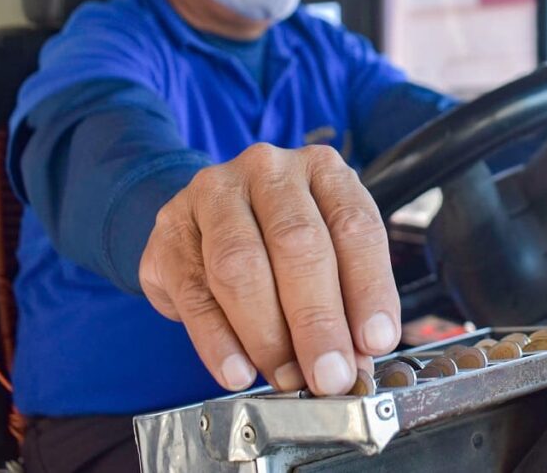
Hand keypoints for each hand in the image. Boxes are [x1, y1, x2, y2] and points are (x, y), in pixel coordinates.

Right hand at [139, 143, 399, 394]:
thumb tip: (356, 360)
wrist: (208, 218)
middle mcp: (268, 171)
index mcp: (322, 169)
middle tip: (330, 375)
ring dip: (267, 334)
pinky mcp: (170, 232)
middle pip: (297, 243)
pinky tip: (237, 371)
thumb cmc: (280, 237)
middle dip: (317, 320)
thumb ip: (344, 299)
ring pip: (240, 265)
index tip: (375, 341)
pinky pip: (195, 292)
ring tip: (287, 376)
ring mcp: (213, 195)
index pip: (354, 226)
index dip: (369, 288)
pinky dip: (218, 340)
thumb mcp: (327, 251)